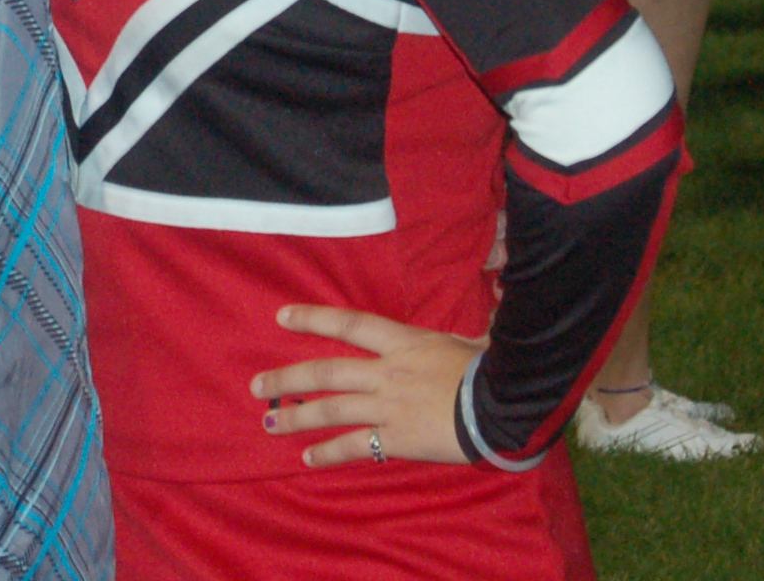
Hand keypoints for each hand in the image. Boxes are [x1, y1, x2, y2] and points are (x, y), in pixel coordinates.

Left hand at [251, 304, 483, 468]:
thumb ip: (468, 331)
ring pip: (331, 410)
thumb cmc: (494, 369)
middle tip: (258, 386)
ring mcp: (389, 406)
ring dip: (297, 417)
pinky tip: (308, 457)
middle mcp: (388, 371)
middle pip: (326, 372)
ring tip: (269, 422)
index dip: (313, 319)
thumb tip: (495, 305)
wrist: (505, 405)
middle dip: (288, 378)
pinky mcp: (397, 438)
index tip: (281, 317)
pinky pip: (355, 446)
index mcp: (404, 342)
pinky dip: (329, 452)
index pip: (349, 325)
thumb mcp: (473, 340)